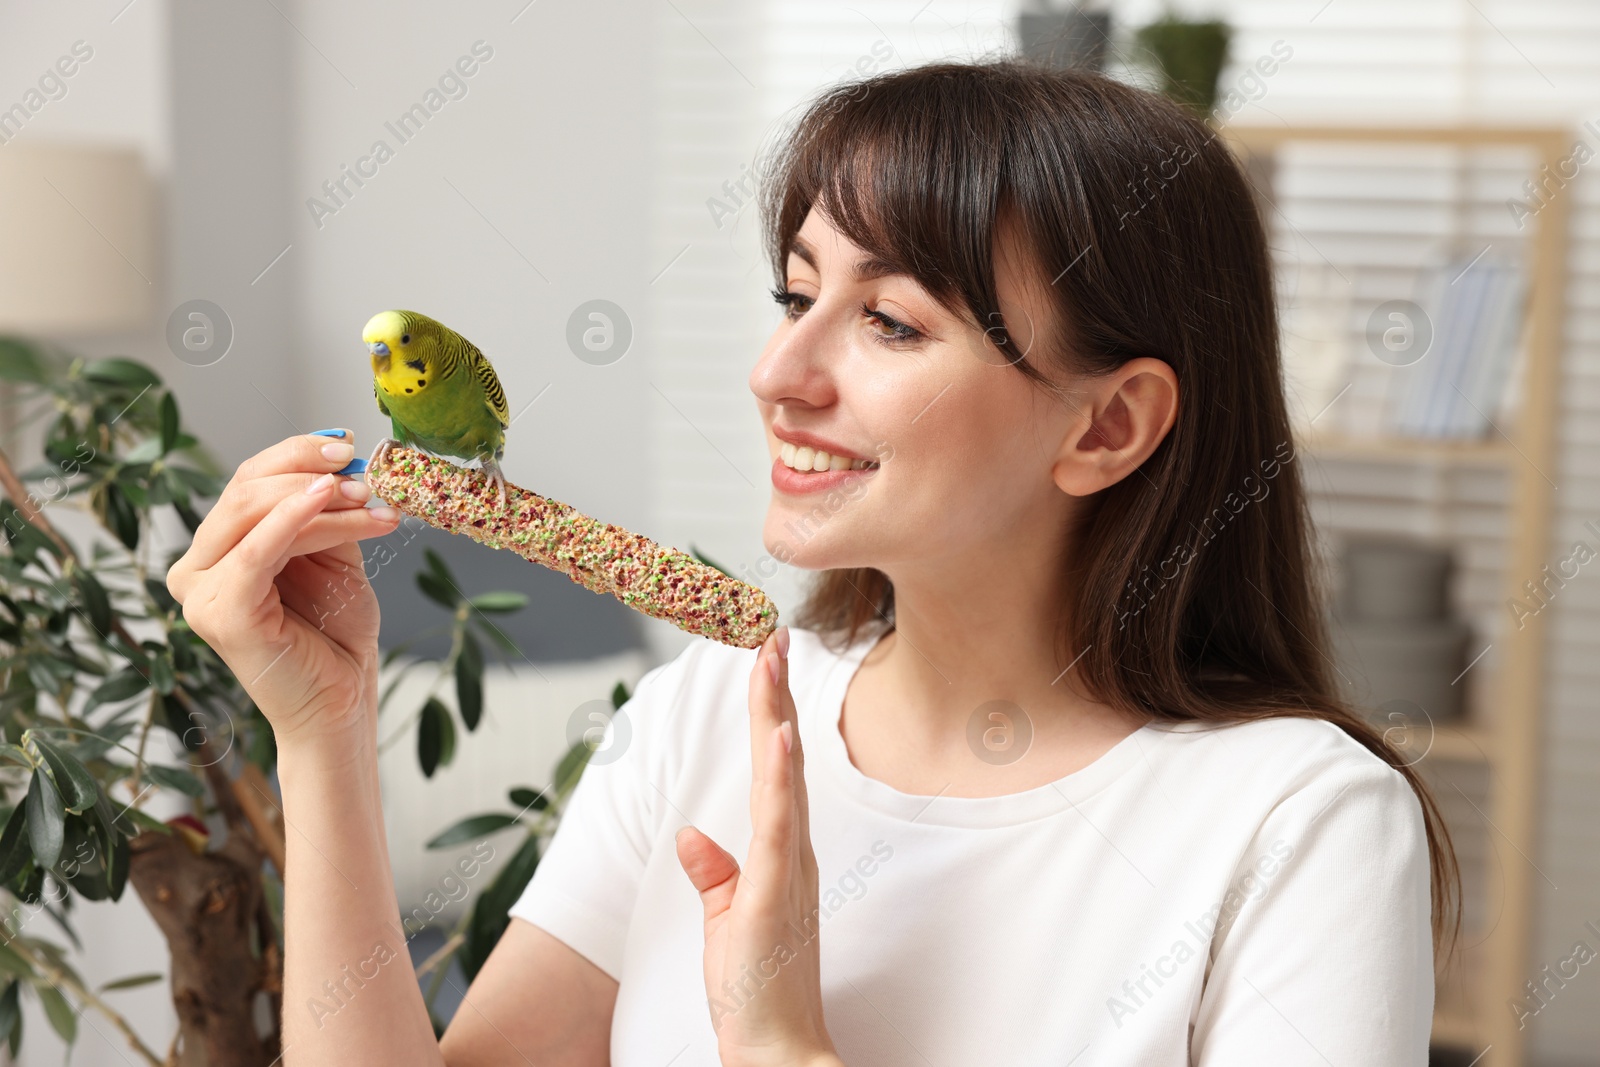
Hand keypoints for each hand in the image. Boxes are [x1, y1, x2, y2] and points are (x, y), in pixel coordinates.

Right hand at [166, 430, 401, 745]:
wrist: (340, 701)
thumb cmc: (333, 634)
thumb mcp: (333, 556)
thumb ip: (326, 511)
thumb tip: (341, 456)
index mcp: (219, 549)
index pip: (249, 480)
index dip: (297, 453)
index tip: (349, 445)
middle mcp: (197, 567)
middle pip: (246, 489)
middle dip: (311, 473)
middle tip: (365, 477)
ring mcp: (202, 593)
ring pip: (254, 513)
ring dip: (320, 498)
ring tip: (369, 499)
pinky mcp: (220, 615)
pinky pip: (256, 552)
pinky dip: (292, 519)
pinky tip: (326, 499)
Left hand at [676, 626, 841, 1066]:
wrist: (778, 1050)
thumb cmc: (757, 991)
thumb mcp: (728, 921)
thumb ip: (715, 876)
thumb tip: (693, 836)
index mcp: (780, 853)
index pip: (776, 769)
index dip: (771, 713)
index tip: (764, 662)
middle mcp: (793, 851)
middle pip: (785, 758)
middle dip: (777, 695)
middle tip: (772, 636)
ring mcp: (789, 869)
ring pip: (785, 776)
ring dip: (779, 714)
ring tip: (772, 660)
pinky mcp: (778, 893)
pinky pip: (779, 825)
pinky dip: (781, 776)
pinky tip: (780, 734)